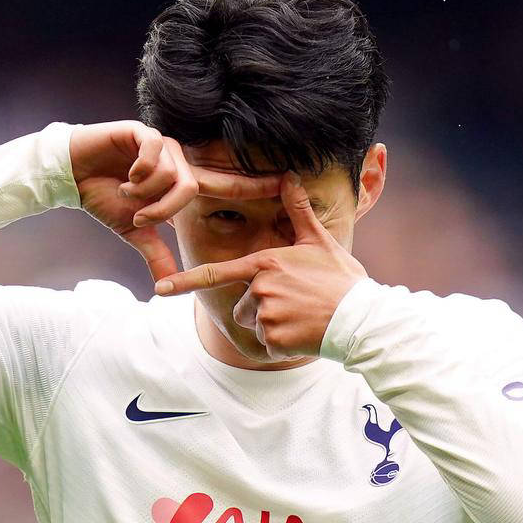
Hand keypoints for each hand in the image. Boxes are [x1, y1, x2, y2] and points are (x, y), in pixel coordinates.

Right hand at [69, 121, 281, 281]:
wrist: (71, 175)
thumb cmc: (104, 199)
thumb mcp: (133, 232)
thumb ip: (155, 254)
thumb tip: (164, 286)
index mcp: (182, 181)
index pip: (225, 183)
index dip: (255, 183)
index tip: (288, 181)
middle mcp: (178, 160)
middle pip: (194, 186)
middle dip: (165, 209)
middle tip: (140, 219)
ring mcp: (162, 145)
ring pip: (174, 174)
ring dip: (147, 194)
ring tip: (126, 194)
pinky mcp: (143, 132)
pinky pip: (155, 153)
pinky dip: (139, 173)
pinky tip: (123, 176)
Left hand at [154, 174, 367, 359]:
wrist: (361, 318)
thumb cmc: (342, 280)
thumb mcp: (320, 241)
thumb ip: (298, 211)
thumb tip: (290, 176)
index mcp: (265, 263)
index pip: (217, 274)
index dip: (185, 282)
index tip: (160, 289)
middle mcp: (260, 288)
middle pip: (242, 306)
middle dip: (262, 309)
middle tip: (296, 305)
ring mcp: (266, 314)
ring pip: (254, 326)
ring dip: (272, 327)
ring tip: (301, 318)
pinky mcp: (274, 339)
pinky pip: (267, 345)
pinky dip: (282, 345)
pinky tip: (304, 334)